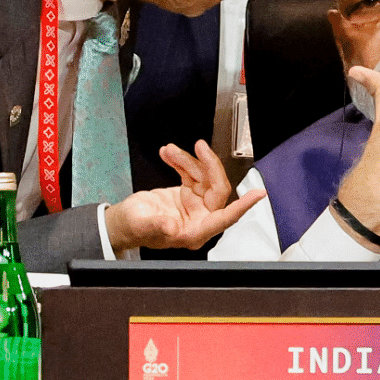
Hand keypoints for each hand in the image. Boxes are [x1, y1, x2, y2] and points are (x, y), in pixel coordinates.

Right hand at [103, 140, 264, 252]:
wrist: (121, 222)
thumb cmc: (131, 228)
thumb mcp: (141, 225)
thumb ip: (157, 225)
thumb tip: (171, 225)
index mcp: (194, 232)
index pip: (225, 218)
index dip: (242, 206)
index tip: (258, 194)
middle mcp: (199, 219)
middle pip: (216, 189)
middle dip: (209, 165)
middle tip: (199, 147)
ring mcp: (194, 205)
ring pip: (203, 177)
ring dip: (188, 160)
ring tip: (170, 151)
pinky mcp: (187, 194)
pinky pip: (191, 173)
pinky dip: (180, 161)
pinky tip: (168, 154)